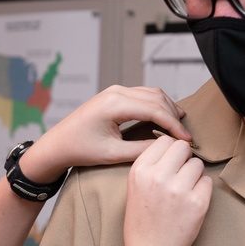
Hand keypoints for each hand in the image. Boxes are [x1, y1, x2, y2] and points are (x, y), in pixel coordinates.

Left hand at [20, 85, 190, 181]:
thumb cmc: (80, 149)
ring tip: (179, 127)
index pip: (155, 109)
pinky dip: (156, 105)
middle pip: (156, 98)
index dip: (173, 125)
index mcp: (115, 104)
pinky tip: (164, 118)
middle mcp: (116, 92)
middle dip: (174, 115)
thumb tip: (166, 146)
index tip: (186, 139)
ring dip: (167, 108)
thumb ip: (142, 149)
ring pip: (151, 93)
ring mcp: (115, 91)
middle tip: (185, 135)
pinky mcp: (114, 95)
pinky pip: (142, 95)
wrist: (58, 144)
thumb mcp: (113, 154)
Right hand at [124, 135, 211, 245]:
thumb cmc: (143, 221)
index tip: (171, 163)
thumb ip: (151, 165)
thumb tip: (174, 145)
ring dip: (194, 175)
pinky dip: (202, 190)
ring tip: (184, 192)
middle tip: (181, 175)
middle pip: (182, 147)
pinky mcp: (197, 202)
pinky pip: (207, 181)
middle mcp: (158, 176)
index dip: (171, 151)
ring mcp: (178, 189)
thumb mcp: (135, 187)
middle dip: (184, 159)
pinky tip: (191, 202)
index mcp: (140, 171)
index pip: (164, 141)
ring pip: (197, 164)